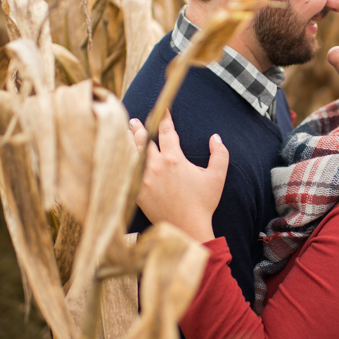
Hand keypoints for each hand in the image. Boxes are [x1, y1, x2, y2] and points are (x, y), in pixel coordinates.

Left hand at [129, 111, 228, 242]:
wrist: (187, 228)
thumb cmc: (203, 204)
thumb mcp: (217, 177)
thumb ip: (220, 154)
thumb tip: (215, 138)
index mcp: (174, 159)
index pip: (167, 131)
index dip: (165, 118)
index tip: (163, 110)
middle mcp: (156, 166)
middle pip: (144, 140)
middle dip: (139, 128)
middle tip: (133, 121)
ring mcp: (143, 179)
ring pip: (132, 154)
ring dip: (128, 142)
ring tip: (123, 135)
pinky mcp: (136, 192)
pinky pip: (126, 173)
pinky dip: (122, 163)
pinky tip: (118, 159)